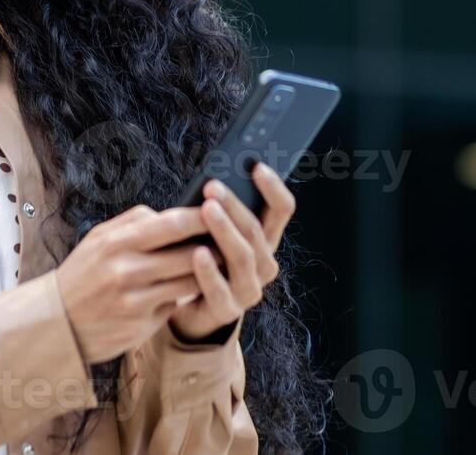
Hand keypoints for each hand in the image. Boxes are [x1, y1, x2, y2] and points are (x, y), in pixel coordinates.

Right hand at [55, 204, 207, 363]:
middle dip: (214, 247)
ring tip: (216, 263)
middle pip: (188, 254)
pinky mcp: (141, 325)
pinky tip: (186, 289)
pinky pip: (175, 305)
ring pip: (188, 282)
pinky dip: (182, 296)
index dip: (202, 217)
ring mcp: (135, 301)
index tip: (221, 211)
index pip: (172, 224)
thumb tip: (174, 212)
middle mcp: (126, 270)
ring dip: (206, 273)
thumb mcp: (100, 239)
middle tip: (229, 240)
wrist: (56, 323)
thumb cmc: (83, 274)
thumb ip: (135, 222)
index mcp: (117, 242)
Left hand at [168, 161, 294, 342]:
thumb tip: (212, 178)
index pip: (282, 210)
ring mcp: (249, 289)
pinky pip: (220, 289)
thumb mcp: (215, 232)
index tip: (257, 166)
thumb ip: (220, 210)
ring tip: (206, 210)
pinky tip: (197, 252)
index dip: (273, 187)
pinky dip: (209, 270)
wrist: (193, 309)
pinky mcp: (227, 310)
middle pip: (256, 230)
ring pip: (243, 256)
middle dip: (234, 205)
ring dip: (224, 231)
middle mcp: (264, 264)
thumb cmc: (205, 258)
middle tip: (212, 186)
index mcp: (266, 240)